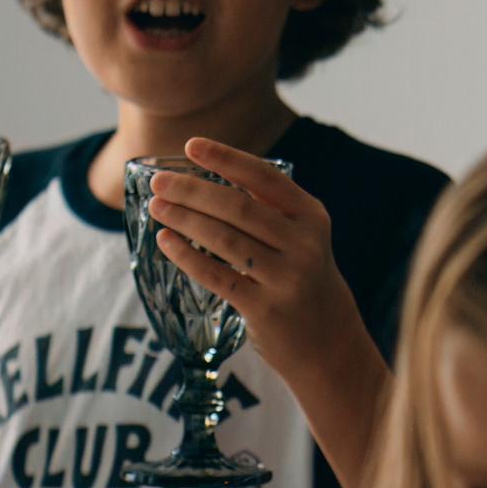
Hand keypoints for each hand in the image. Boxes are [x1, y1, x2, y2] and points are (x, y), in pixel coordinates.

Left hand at [144, 139, 366, 387]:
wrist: (329, 342)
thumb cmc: (303, 279)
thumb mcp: (301, 237)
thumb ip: (269, 208)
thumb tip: (213, 173)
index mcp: (311, 216)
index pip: (265, 177)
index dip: (226, 158)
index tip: (191, 145)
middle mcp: (303, 244)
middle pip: (237, 207)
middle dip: (192, 190)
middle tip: (158, 182)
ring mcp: (286, 278)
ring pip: (224, 240)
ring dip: (184, 219)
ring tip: (157, 207)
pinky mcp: (265, 309)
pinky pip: (217, 276)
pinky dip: (187, 256)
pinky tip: (166, 241)